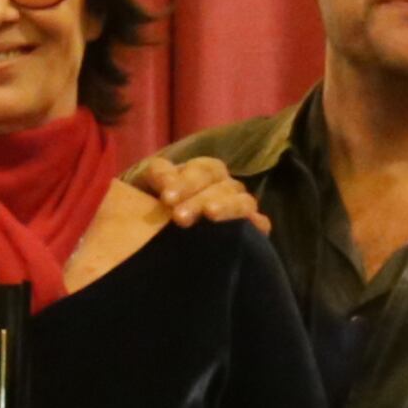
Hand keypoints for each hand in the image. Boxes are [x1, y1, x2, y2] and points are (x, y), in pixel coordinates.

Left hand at [123, 151, 260, 228]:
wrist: (152, 237)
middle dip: (199, 199)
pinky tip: (245, 231)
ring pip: (243, 201)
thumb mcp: (146, 184)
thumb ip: (158, 176)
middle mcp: (225, 187)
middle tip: (179, 217)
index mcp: (204, 172)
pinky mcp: (251, 231)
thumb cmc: (151, 206)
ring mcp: (240, 208)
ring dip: (227, 207)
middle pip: (221, 186)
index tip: (167, 198)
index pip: (202, 170)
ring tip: (210, 215)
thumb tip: (169, 185)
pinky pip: (260, 224)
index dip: (186, 181)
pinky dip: (254, 225)